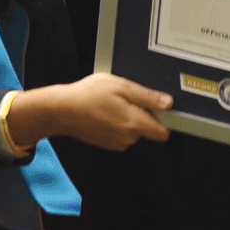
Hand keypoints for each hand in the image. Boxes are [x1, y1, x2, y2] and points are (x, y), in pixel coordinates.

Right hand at [10, 73, 171, 151]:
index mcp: (134, 123)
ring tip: (112, 103)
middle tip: (126, 98)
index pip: (163, 132)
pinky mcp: (107, 143)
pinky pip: (121, 134)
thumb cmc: (87, 95)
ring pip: (134, 131)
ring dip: (128, 118)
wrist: (61, 110)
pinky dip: (117, 123)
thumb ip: (147, 97)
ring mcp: (116, 142)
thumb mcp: (121, 86)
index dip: (163, 118)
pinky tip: (104, 111)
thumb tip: (168, 103)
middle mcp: (127, 137)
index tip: (156, 106)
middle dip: (143, 115)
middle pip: (148, 130)